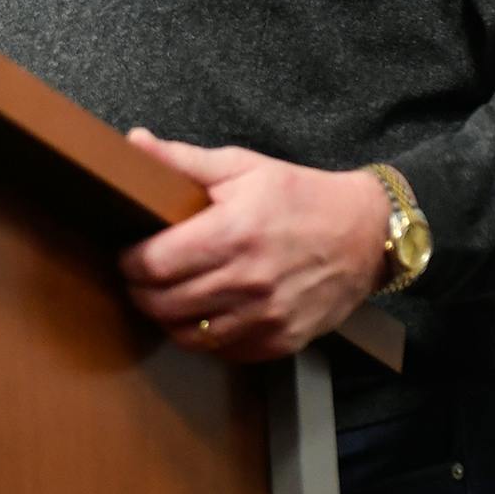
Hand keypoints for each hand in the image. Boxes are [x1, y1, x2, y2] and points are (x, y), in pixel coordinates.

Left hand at [120, 130, 391, 361]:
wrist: (366, 232)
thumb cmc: (300, 195)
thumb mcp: (242, 166)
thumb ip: (182, 159)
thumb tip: (134, 142)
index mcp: (233, 232)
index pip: (155, 263)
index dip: (130, 261)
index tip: (128, 254)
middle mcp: (249, 280)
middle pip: (165, 303)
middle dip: (141, 291)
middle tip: (139, 277)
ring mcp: (267, 316)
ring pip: (189, 335)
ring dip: (167, 318)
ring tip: (165, 297)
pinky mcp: (282, 340)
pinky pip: (224, 351)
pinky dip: (204, 338)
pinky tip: (202, 315)